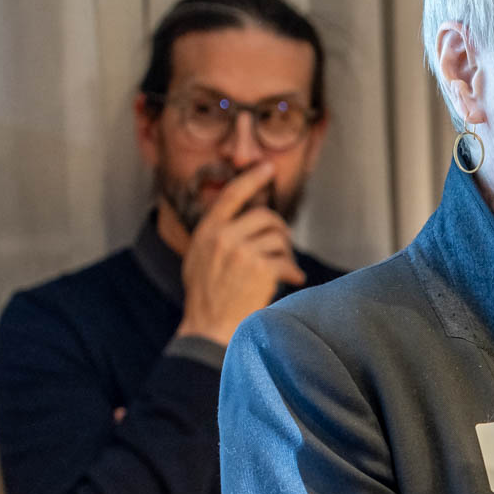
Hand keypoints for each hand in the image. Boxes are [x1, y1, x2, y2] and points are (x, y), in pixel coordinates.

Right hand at [176, 162, 304, 345]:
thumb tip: (243, 219)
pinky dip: (293, 271)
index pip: (231, 195)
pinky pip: (286, 261)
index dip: (251, 178)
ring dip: (286, 252)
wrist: (209, 326)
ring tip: (284, 267)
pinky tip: (294, 279)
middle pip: (265, 216)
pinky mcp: (261, 269)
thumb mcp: (198, 257)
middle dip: (279, 229)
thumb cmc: (205, 296)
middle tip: (283, 245)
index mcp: (207, 230)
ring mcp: (242, 252)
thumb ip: (217, 236)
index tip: (267, 167)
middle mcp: (224, 236)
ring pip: (279, 238)